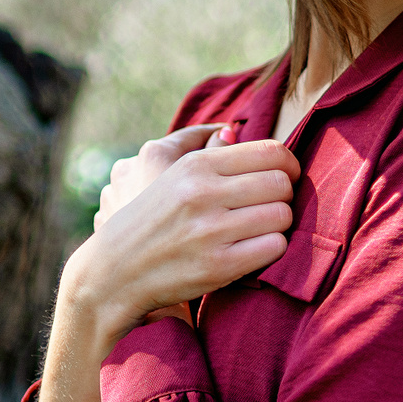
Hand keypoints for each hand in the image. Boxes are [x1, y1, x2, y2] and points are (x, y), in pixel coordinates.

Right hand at [36, 130, 296, 401]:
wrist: (114, 272)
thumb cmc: (147, 220)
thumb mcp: (163, 173)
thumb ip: (201, 148)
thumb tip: (233, 129)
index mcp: (195, 167)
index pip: (270, 153)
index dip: (289, 164)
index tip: (285, 176)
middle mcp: (204, 194)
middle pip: (280, 184)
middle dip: (284, 196)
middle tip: (273, 206)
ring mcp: (212, 231)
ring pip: (282, 216)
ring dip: (279, 224)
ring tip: (263, 228)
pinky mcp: (219, 266)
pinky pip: (274, 247)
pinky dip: (272, 248)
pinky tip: (256, 249)